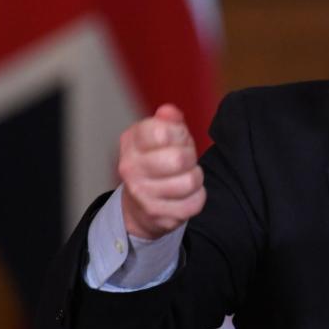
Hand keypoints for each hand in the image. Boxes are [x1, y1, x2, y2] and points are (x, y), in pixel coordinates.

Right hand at [118, 104, 205, 239]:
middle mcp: (130, 169)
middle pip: (179, 159)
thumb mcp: (161, 136)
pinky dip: (197, 196)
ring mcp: (142, 195)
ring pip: (190, 181)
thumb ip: (168, 121)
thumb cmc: (157, 162)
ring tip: (185, 176)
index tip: (176, 138)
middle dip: (190, 156)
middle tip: (185, 160)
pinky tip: (185, 194)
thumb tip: (169, 112)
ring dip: (195, 177)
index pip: (162, 131)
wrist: (139, 204)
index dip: (179, 133)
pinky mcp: (159, 216)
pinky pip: (195, 202)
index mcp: (131, 142)